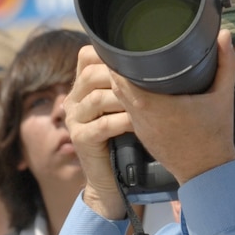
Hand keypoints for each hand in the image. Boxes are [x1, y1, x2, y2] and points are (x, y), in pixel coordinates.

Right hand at [65, 46, 135, 219]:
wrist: (113, 180)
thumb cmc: (127, 139)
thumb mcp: (127, 106)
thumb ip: (130, 84)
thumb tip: (160, 59)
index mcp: (82, 87)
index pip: (86, 56)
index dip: (108, 54)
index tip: (137, 59)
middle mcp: (73, 100)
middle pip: (91, 74)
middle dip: (121, 77)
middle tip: (149, 82)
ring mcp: (74, 120)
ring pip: (97, 98)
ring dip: (125, 99)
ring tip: (148, 102)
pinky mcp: (79, 139)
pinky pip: (102, 125)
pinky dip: (124, 121)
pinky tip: (140, 123)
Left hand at [107, 30, 234, 189]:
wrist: (208, 171)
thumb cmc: (215, 135)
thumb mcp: (224, 96)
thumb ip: (225, 63)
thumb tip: (225, 34)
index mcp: (156, 105)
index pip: (122, 77)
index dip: (119, 59)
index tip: (124, 44)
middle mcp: (142, 116)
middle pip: (116, 85)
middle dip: (119, 67)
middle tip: (125, 49)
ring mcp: (140, 127)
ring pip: (120, 99)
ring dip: (122, 83)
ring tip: (129, 65)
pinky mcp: (142, 135)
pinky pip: (127, 111)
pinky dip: (128, 99)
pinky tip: (136, 89)